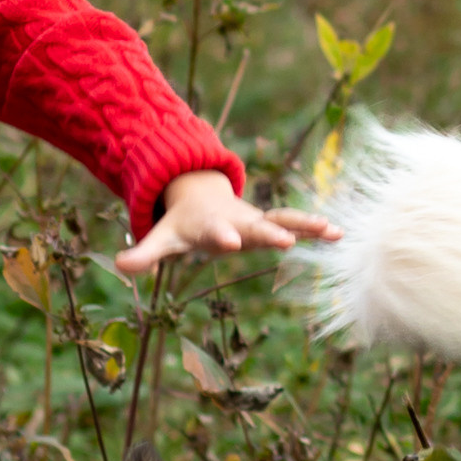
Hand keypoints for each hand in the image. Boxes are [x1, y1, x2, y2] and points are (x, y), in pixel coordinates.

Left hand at [115, 169, 340, 277]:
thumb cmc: (183, 223)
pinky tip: (340, 234)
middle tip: (285, 242)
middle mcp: (238, 221)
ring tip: (331, 231)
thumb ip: (144, 253)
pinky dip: (315, 229)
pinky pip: (295, 225)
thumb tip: (120, 265)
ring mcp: (257, 221)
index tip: (230, 242)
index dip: (221, 236)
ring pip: (283, 221)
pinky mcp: (270, 224)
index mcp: (211, 226)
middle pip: (255, 226)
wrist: (201, 196)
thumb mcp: (162, 238)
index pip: (215, 232)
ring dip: (304, 226)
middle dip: (269, 233)